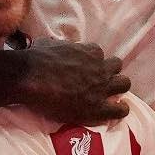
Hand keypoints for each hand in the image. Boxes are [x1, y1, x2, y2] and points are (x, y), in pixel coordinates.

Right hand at [12, 37, 130, 124]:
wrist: (30, 78)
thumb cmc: (36, 59)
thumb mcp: (51, 43)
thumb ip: (61, 46)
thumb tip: (56, 46)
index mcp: (90, 51)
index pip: (99, 54)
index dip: (92, 62)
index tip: (85, 69)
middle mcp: (100, 67)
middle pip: (117, 66)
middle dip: (109, 72)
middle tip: (98, 82)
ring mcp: (101, 87)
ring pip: (124, 83)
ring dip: (117, 88)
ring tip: (108, 96)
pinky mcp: (98, 107)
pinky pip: (121, 108)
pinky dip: (120, 109)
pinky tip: (114, 111)